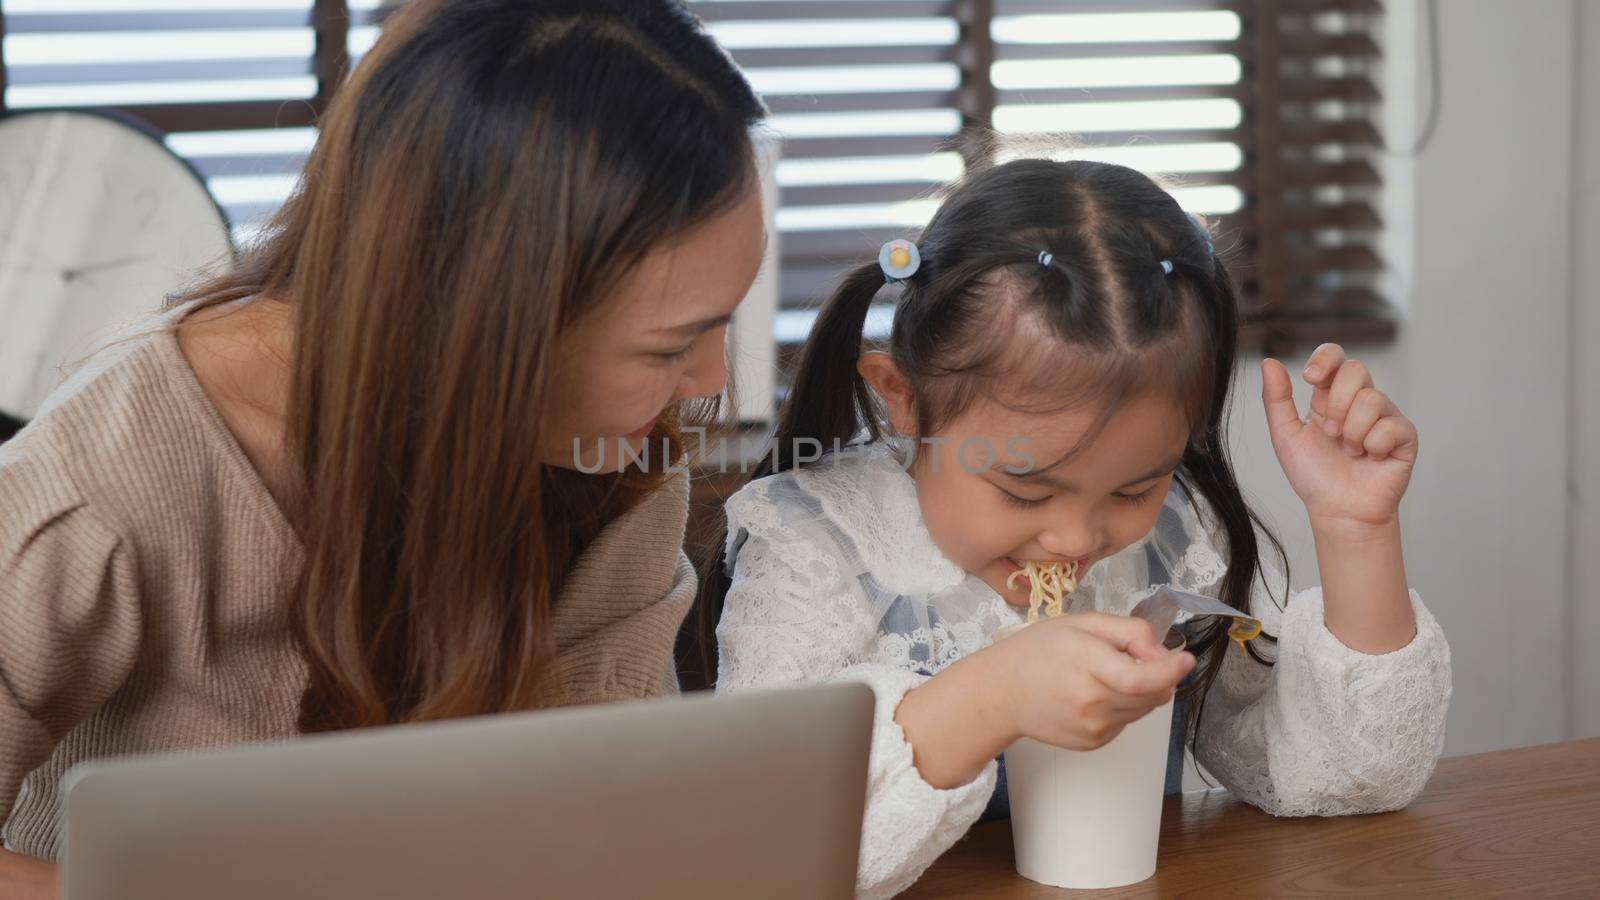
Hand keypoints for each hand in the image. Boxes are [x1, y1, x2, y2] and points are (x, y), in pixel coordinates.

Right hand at [990, 613, 1194, 750]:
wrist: (1000, 694)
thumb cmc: (1036, 651)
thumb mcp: (1080, 623)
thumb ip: (1127, 630)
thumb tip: (1161, 651)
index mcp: (1087, 666)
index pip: (1143, 678)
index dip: (1171, 670)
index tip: (1185, 659)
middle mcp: (1092, 703)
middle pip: (1153, 695)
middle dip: (1159, 675)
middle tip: (1136, 657)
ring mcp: (1094, 728)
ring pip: (1144, 710)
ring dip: (1141, 691)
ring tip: (1108, 674)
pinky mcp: (1093, 742)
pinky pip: (1126, 722)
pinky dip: (1122, 706)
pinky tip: (1095, 693)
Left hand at [1260, 343, 1418, 528]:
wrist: (1338, 510)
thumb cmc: (1314, 476)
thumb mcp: (1285, 435)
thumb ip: (1276, 399)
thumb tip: (1269, 362)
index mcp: (1330, 397)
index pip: (1335, 357)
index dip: (1325, 358)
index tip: (1310, 378)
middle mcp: (1359, 401)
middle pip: (1356, 369)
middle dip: (1337, 403)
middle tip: (1330, 433)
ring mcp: (1384, 416)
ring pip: (1372, 399)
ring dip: (1353, 432)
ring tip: (1349, 452)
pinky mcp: (1404, 435)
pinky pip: (1392, 425)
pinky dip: (1373, 446)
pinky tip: (1370, 459)